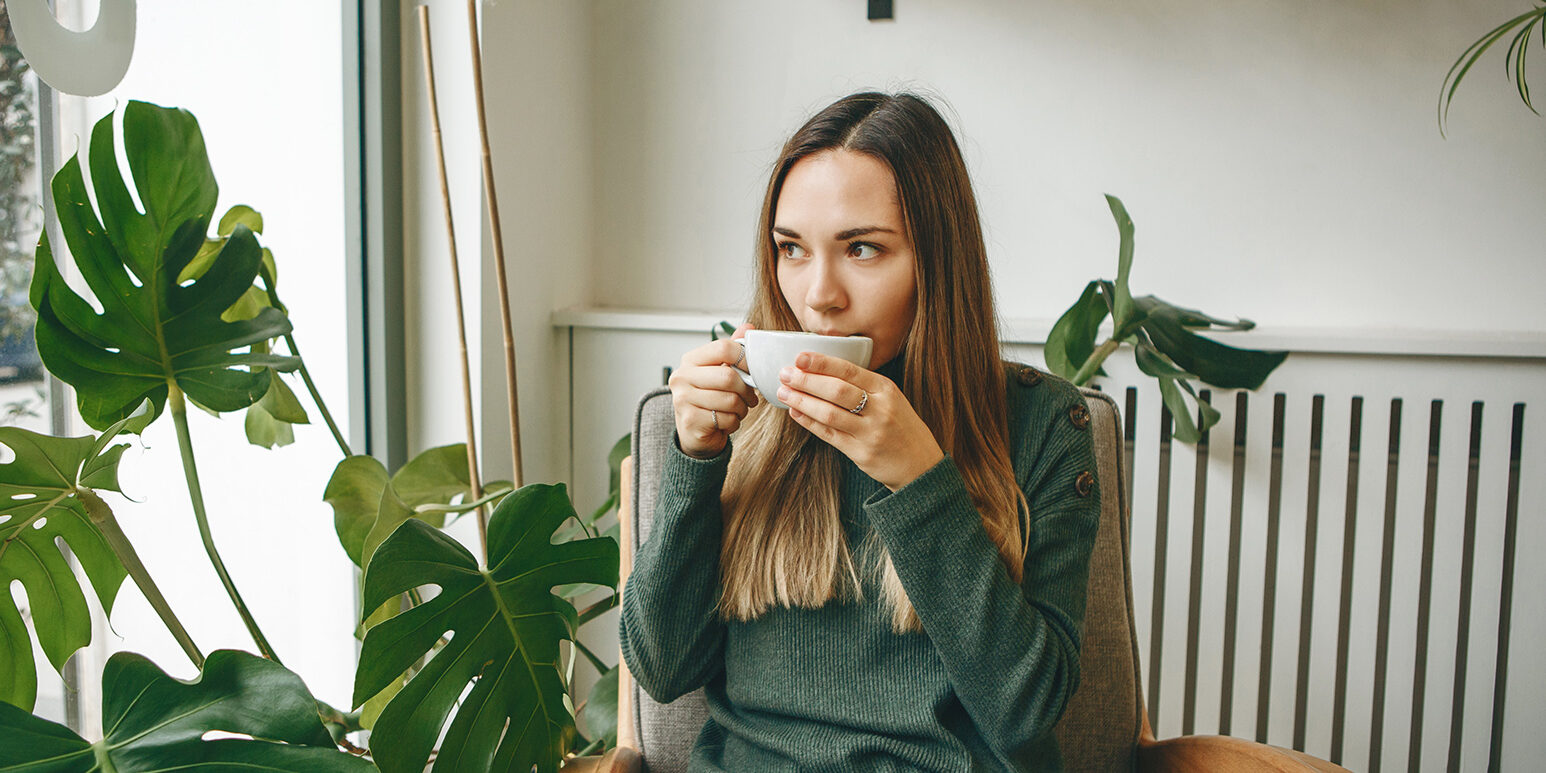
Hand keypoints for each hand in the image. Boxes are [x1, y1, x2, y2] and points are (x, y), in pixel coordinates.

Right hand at [668, 324, 759, 458]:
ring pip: (730, 400)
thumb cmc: (709, 398)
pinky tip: (726, 421)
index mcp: (691, 360)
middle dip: (746, 390)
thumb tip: (749, 328)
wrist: (694, 431)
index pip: (724, 347)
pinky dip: (733, 423)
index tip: (753, 370)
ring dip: (742, 409)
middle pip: (729, 376)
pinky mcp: (690, 420)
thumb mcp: (720, 371)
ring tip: (737, 410)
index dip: (746, 358)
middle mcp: (682, 377)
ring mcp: (683, 399)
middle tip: (750, 397)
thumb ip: (733, 350)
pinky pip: (726, 419)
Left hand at [776, 352, 944, 490]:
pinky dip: (809, 423)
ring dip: (803, 401)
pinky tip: (795, 412)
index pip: (849, 371)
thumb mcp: (891, 399)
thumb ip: (863, 385)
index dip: (822, 363)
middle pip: (837, 391)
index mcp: (886, 389)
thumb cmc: (900, 426)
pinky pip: (829, 435)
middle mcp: (880, 409)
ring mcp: (870, 433)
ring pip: (829, 413)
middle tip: (785, 374)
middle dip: (807, 381)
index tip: (800, 357)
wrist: (920, 464)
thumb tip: (821, 370)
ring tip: (784, 393)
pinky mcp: (861, 453)